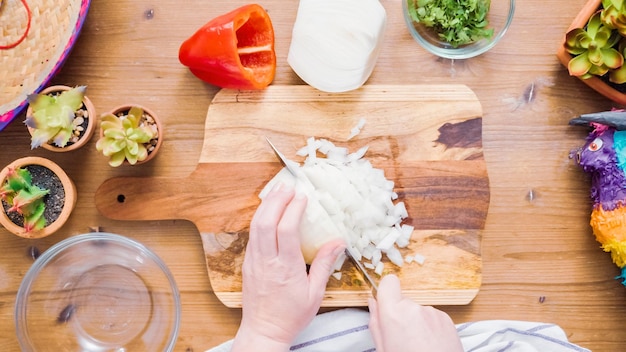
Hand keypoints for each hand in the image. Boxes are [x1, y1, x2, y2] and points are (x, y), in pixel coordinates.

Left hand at [231, 182, 344, 351]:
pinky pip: (251, 235)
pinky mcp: (248, 264)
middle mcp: (267, 261)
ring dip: (266, 206)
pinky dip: (259, 219)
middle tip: (288, 187)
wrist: (264, 331)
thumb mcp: (315, 294)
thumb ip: (325, 264)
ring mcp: (254, 261)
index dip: (294, 209)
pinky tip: (267, 213)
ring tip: (277, 192)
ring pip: (255, 226)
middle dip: (276, 200)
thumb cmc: (291, 316)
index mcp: (285, 267)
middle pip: (266, 221)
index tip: (303, 197)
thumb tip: (338, 241)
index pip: (286, 229)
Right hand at [368, 275, 462, 351]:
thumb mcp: (383, 348)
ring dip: (416, 323)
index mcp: (394, 314)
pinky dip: (430, 328)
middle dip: (401, 315)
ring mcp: (433, 313)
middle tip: (402, 339)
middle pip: (403, 301)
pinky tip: (430, 346)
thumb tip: (373, 302)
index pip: (389, 282)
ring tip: (418, 346)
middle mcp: (414, 308)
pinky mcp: (447, 320)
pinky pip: (432, 318)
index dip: (386, 292)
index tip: (386, 303)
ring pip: (418, 311)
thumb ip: (376, 323)